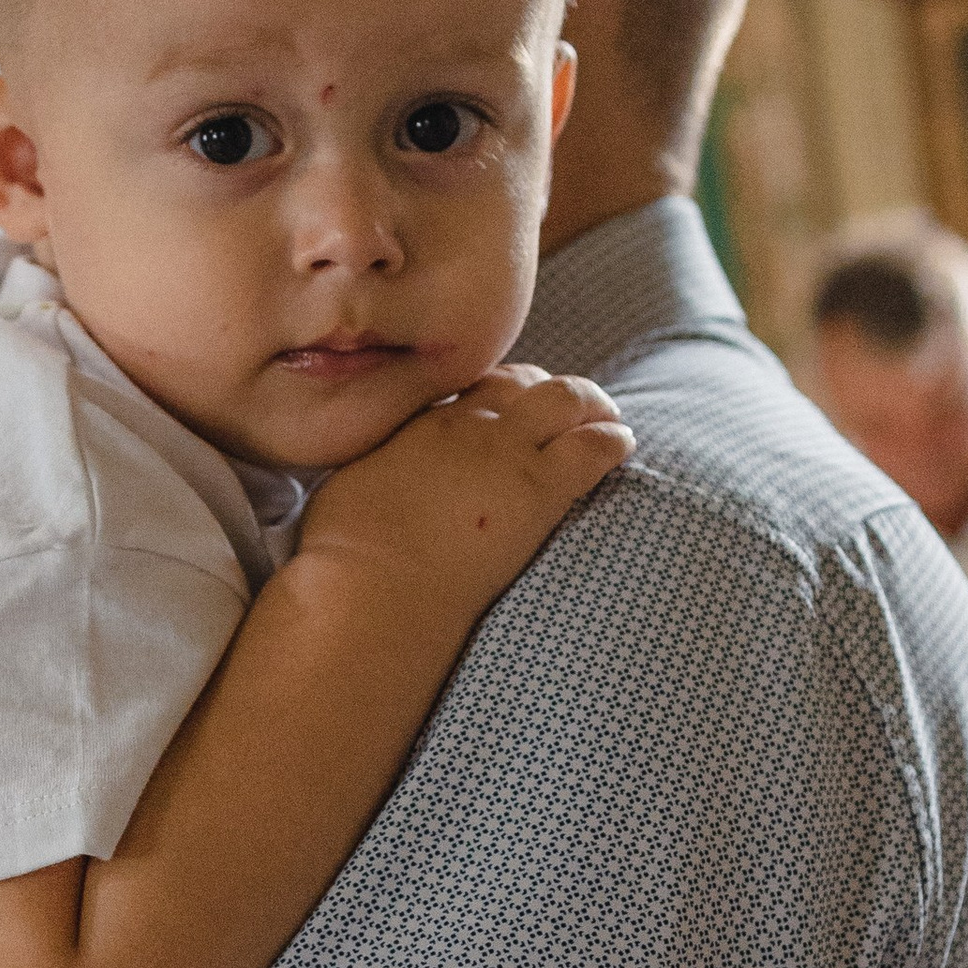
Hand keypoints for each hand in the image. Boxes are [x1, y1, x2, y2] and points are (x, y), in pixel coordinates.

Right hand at [299, 367, 629, 614]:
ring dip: (589, 403)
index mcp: (418, 422)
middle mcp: (465, 425)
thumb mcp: (348, 485)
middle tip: (560, 409)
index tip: (503, 403)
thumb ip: (374, 464)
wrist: (374, 587)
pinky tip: (622, 442)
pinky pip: (593, 446)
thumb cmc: (345, 552)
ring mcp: (506, 453)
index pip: (470, 385)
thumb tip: (374, 470)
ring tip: (605, 417)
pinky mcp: (539, 491)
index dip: (494, 391)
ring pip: (566, 399)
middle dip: (543, 389)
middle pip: (519, 381)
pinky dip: (612, 438)